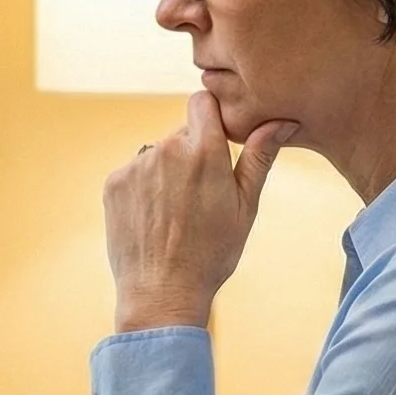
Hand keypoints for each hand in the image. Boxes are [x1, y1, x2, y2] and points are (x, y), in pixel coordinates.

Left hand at [103, 91, 298, 331]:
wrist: (162, 292)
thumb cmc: (212, 254)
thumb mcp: (246, 207)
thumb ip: (260, 157)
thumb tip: (281, 121)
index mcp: (204, 151)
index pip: (202, 102)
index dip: (211, 118)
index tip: (217, 141)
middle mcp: (166, 150)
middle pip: (181, 133)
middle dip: (192, 154)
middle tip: (199, 197)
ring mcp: (136, 166)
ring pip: (157, 154)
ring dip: (167, 172)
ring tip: (176, 213)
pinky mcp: (114, 183)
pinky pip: (134, 172)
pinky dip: (144, 189)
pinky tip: (154, 219)